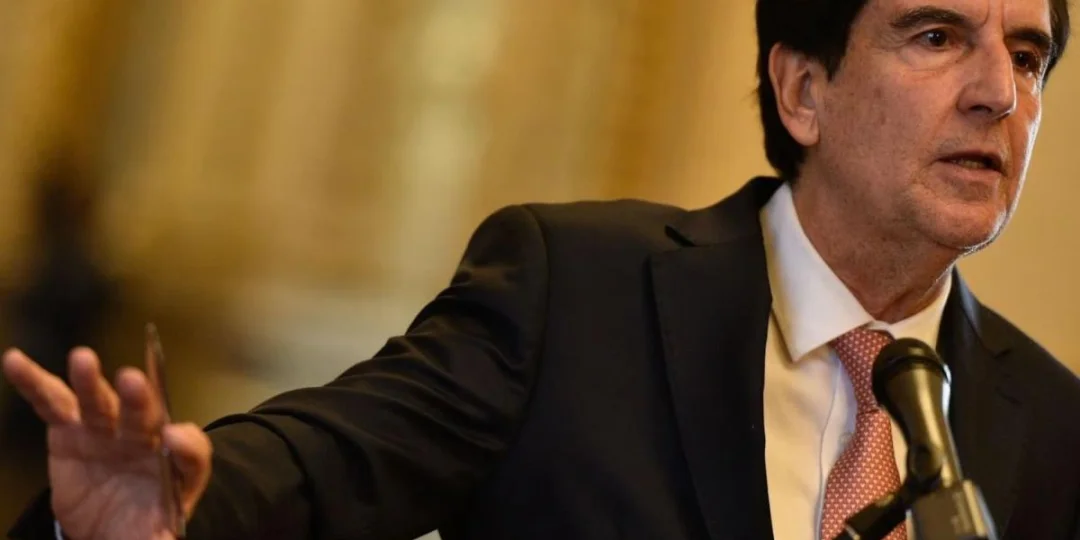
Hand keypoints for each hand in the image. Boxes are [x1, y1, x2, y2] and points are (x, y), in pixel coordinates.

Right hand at [2, 347, 211, 539]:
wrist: (107, 526)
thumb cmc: (141, 522)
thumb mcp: (157, 535)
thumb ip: (162, 537)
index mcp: (176, 463)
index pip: (191, 450)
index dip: (186, 445)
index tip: (174, 440)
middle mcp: (145, 438)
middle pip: (145, 414)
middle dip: (139, 398)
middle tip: (133, 381)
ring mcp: (106, 429)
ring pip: (101, 402)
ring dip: (91, 382)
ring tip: (82, 360)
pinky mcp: (70, 429)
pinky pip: (54, 403)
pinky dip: (35, 383)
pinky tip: (17, 363)